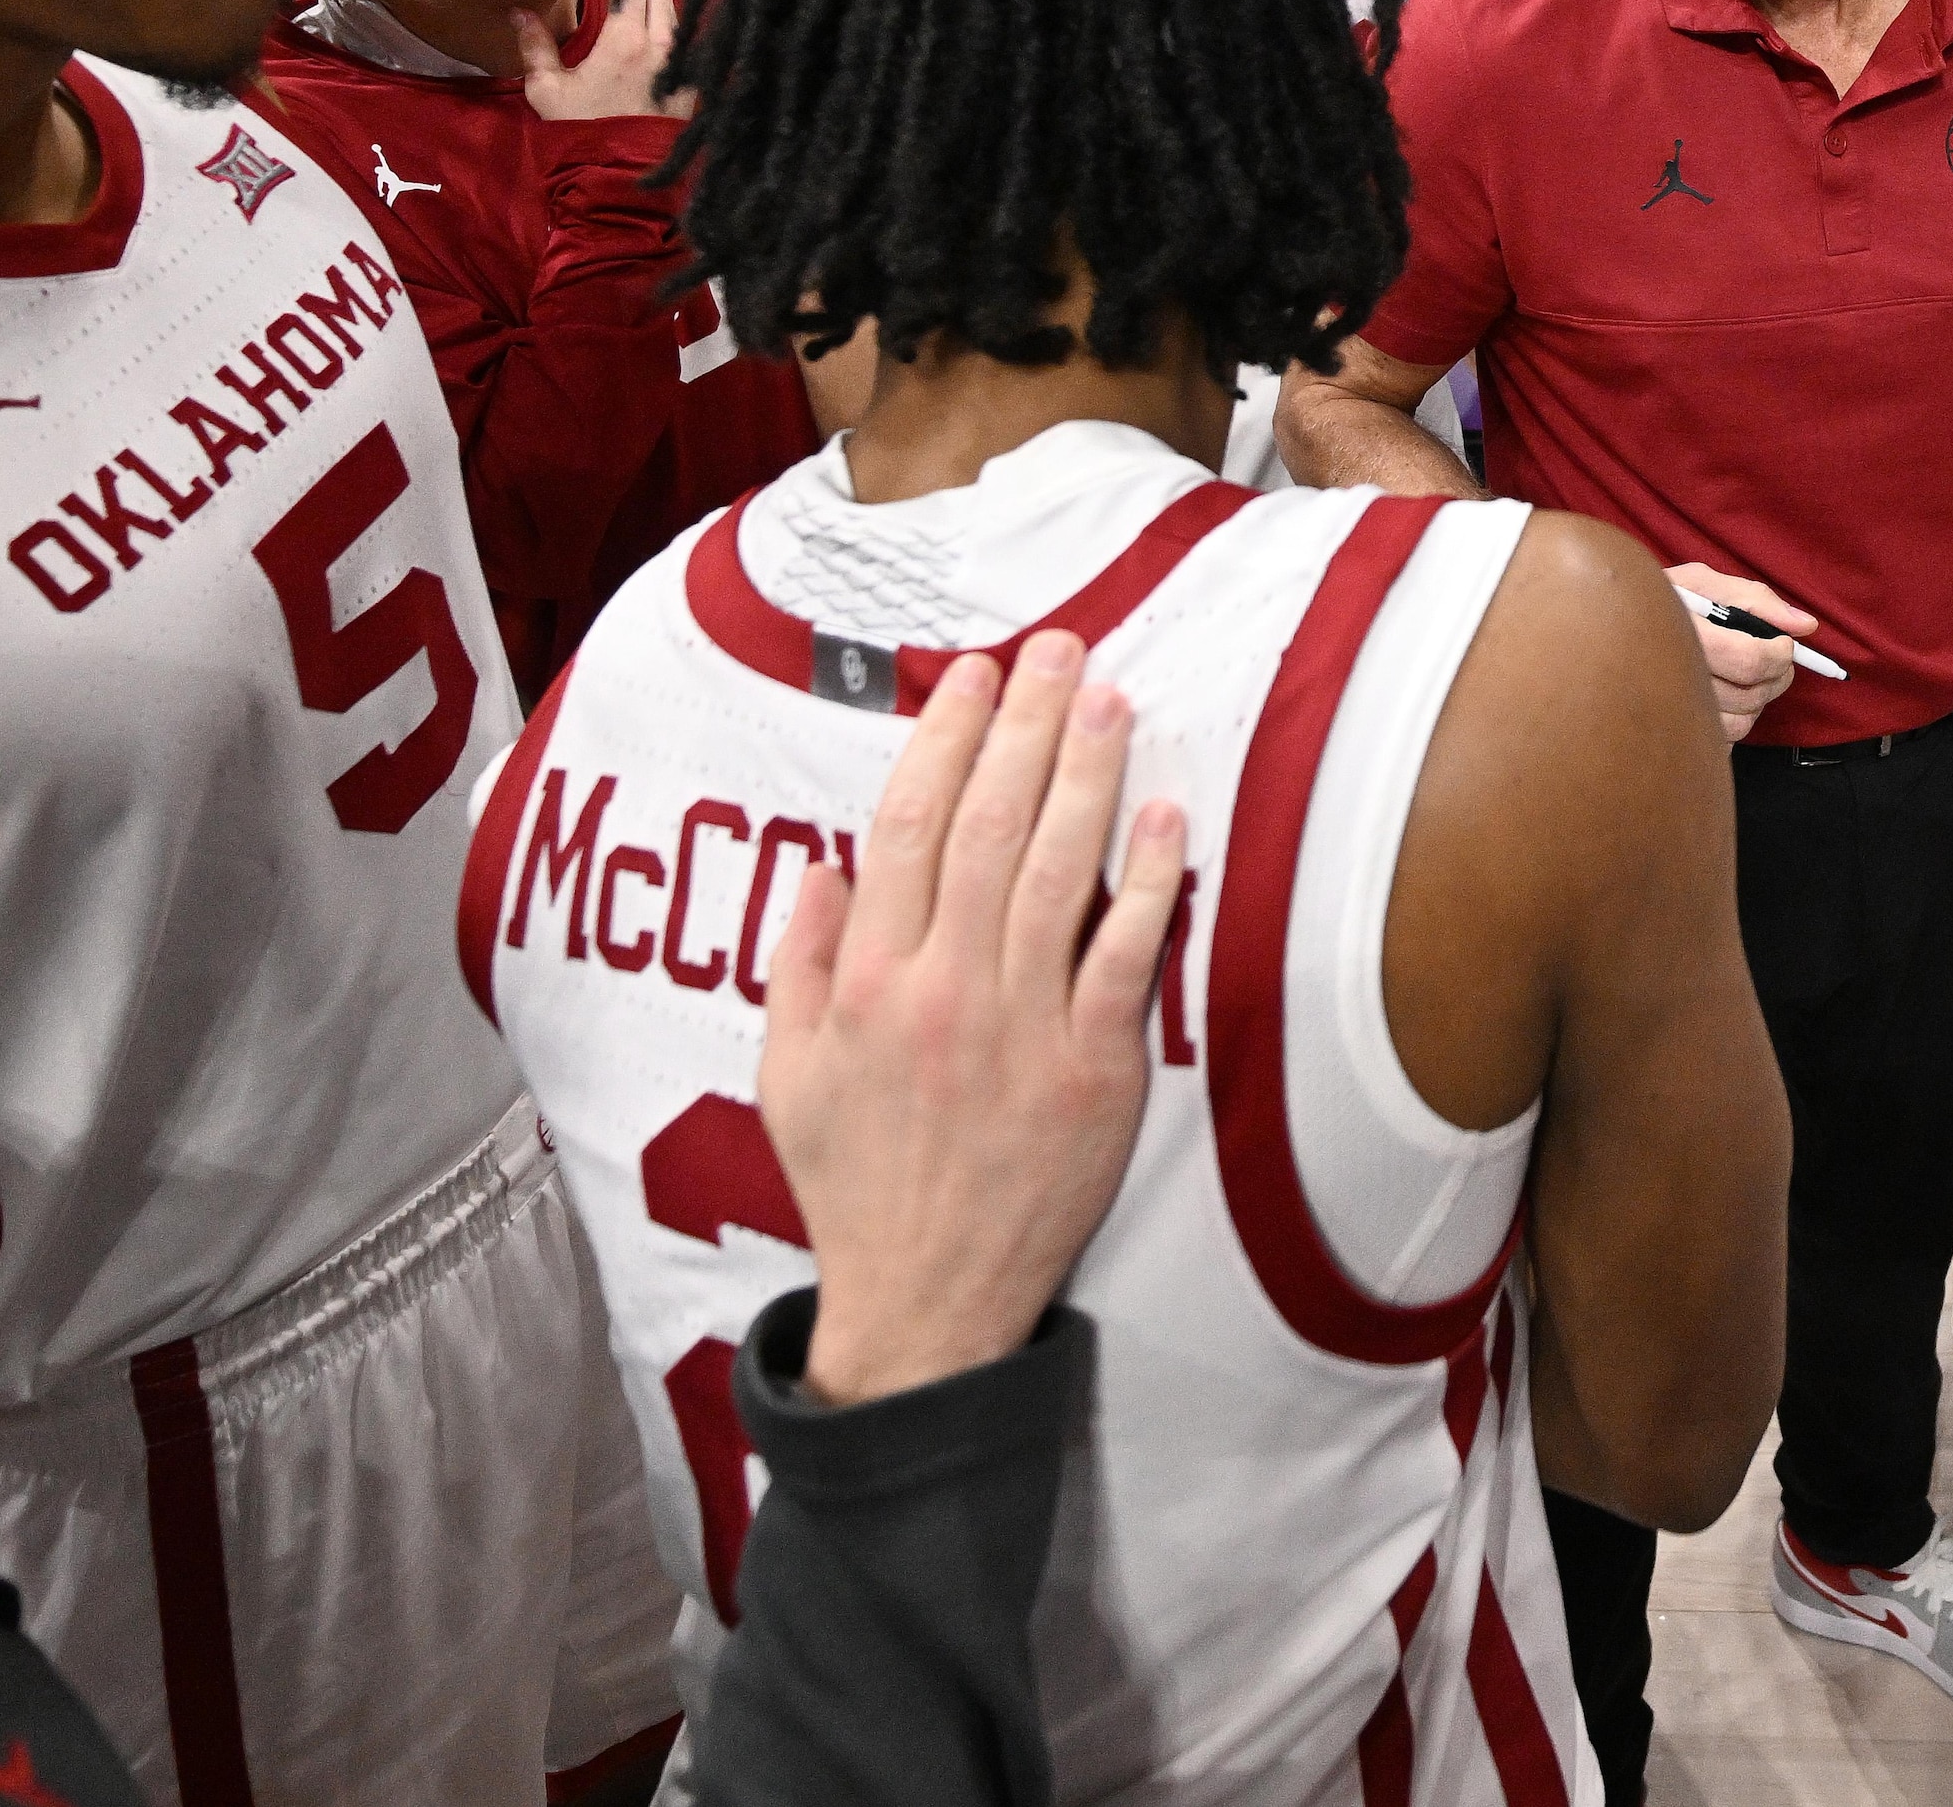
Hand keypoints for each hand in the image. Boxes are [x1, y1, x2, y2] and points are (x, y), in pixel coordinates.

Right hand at [512, 0, 686, 122]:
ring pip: (675, 6)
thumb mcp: (548, 91)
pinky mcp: (694, 76)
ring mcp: (684, 59)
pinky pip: (685, 31)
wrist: (625, 179)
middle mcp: (663, 41)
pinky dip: (674, 10)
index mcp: (627, 38)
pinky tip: (666, 2)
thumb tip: (518, 10)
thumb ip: (535, 46)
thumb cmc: (583, 132)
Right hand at [761, 631, 1187, 1405]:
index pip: (906, 826)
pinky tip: (1164, 818)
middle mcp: (942, 989)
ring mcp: (1021, 1026)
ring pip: (1055, 872)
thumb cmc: (856, 1183)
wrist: (925, 1300)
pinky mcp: (1092, 1068)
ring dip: (1086, 775)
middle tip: (1059, 651)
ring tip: (1109, 699)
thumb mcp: (788, 1075)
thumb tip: (824, 866)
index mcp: (867, 982)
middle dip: (1025, 726)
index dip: (944, 740)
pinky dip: (1146, 884)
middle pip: (988, 826)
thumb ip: (799, 964)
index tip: (974, 678)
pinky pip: (1125, 958)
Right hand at [1664, 563, 1809, 743]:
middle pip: (1749, 697)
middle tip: (1772, 659)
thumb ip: (1754, 600)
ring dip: (1756, 702)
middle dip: (1775, 678)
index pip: (1748, 661)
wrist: (1602, 628)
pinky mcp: (1669, 735)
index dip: (1779, 655)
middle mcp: (1669, 679)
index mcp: (1680, 635)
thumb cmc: (1654, 601)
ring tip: (1745, 677)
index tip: (1782, 644)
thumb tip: (1804, 626)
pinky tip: (1722, 698)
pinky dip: (1733, 723)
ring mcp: (1666, 714)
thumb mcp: (1700, 583)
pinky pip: (1720, 744)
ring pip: (1739, 725)